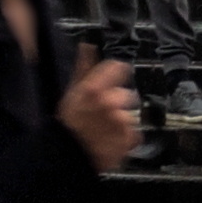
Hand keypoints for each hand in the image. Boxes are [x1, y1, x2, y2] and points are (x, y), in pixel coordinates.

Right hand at [57, 58, 139, 173]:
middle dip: (119, 102)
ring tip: (106, 130)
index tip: (116, 78)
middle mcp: (111, 102)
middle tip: (105, 113)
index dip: (118, 72)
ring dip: (122, 121)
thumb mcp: (72, 93)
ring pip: (130, 114)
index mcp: (95, 88)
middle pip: (127, 94)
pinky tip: (111, 140)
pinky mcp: (129, 139)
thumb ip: (83, 68)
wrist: (67, 156)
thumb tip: (87, 46)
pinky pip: (134, 133)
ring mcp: (121, 121)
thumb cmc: (68, 123)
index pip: (118, 67)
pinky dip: (126, 137)